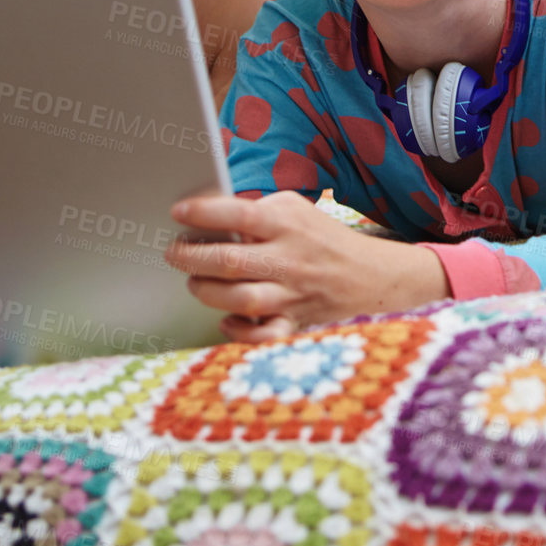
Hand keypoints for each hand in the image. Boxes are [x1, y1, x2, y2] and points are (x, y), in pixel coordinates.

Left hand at [165, 192, 448, 342]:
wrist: (370, 273)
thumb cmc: (320, 237)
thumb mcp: (294, 209)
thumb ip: (255, 211)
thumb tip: (202, 218)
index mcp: (288, 223)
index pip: (239, 215)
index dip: (203, 213)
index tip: (178, 212)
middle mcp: (290, 258)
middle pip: (230, 261)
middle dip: (191, 258)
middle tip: (174, 253)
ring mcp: (293, 293)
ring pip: (240, 299)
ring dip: (207, 292)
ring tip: (196, 281)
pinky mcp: (296, 321)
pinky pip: (263, 336)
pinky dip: (238, 332)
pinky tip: (228, 319)